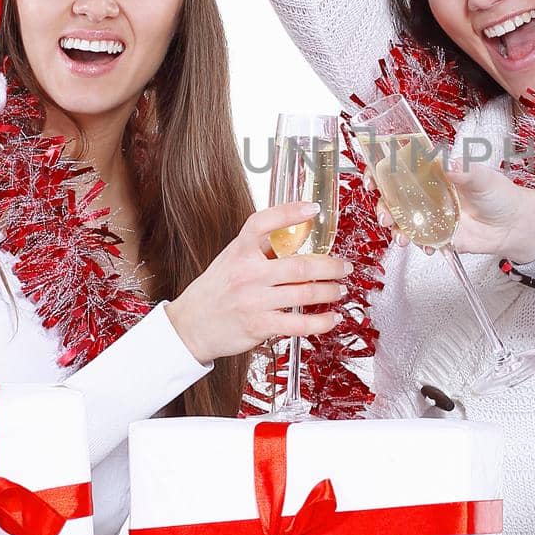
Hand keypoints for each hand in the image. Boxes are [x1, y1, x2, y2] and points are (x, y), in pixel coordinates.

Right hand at [164, 201, 351, 363]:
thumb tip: (295, 232)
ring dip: (329, 291)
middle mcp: (247, 274)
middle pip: (299, 266)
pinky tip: (331, 318)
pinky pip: (298, 324)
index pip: (263, 223)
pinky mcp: (259, 326)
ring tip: (340, 289)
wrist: (190, 326)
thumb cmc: (214, 291)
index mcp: (239, 251)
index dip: (289, 212)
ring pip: (304, 294)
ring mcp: (254, 301)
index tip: (312, 208)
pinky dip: (321, 322)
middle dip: (330, 266)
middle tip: (344, 267)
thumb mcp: (230, 260)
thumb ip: (258, 248)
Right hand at [365, 157, 534, 261]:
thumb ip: (464, 170)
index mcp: (433, 173)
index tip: (372, 179)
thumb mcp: (483, 177)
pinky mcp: (438, 235)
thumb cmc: (499, 194)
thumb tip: (447, 163)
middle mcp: (427, 194)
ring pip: (402, 221)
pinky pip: (419, 240)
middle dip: (383, 207)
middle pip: (393, 198)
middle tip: (385, 216)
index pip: (399, 168)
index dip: (380, 172)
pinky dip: (418, 244)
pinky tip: (427, 246)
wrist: (514, 225)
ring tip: (401, 237)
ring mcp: (431, 216)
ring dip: (395, 229)